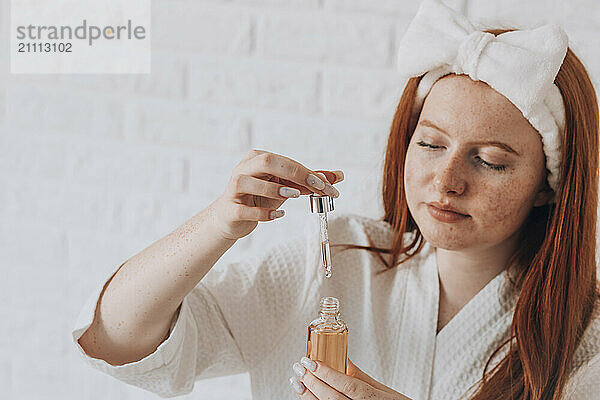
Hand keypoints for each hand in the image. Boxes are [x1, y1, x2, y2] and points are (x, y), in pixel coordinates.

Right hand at [209, 149, 343, 240]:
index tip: (328, 186)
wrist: (232, 218)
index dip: (308, 173)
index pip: (286, 162)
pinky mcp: (229, 209)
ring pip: (249, 181)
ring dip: (274, 188)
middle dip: (294, 173)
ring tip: (294, 195)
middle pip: (266, 161)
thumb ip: (309, 181)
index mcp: (257, 158)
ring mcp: (234, 188)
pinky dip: (263, 213)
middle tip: (316, 186)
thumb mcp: (286, 187)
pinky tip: (278, 215)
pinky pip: (244, 210)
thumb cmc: (260, 198)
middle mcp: (244, 169)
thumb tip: (338, 176)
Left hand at [290, 357, 411, 399]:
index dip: (327, 374)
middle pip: (333, 398)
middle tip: (299, 368)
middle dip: (313, 383)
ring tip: (297, 383)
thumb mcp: (386, 392)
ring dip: (309, 396)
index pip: (348, 385)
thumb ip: (362, 377)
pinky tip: (307, 398)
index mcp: (376, 399)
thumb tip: (343, 359)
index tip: (310, 362)